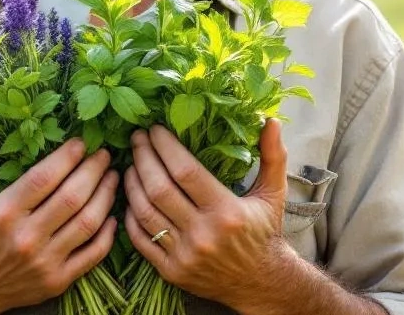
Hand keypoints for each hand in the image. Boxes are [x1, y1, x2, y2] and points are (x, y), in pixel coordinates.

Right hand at [0, 138, 118, 314]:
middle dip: (93, 171)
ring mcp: (45, 261)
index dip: (66, 158)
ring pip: (87, 223)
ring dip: (105, 196)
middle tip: (104, 155)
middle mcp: (26, 237)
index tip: (81, 143)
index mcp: (5, 213)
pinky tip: (112, 215)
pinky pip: (93, 254)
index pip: (43, 179)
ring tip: (112, 178)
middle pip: (71, 198)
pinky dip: (107, 233)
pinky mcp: (58, 280)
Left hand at [123, 119, 292, 309]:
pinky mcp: (171, 271)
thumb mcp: (273, 192)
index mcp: (226, 211)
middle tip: (137, 139)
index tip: (154, 129)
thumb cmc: (264, 231)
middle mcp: (203, 234)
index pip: (185, 171)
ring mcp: (184, 255)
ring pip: (145, 212)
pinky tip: (131, 197)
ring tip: (131, 164)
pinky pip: (141, 239)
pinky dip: (131, 216)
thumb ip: (273, 156)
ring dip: (132, 183)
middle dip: (143, 158)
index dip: (165, 146)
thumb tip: (272, 121)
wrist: (262, 282)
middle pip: (159, 188)